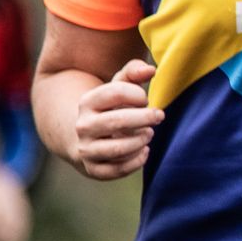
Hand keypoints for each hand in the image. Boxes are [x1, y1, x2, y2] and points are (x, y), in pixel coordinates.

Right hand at [73, 58, 160, 179]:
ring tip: (148, 134)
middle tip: (158, 116)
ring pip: (118, 149)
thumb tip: (151, 70)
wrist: (84, 137)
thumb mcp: (117, 87)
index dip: (137, 94)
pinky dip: (136, 161)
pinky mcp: (93, 169)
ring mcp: (86, 149)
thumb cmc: (110, 108)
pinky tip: (144, 151)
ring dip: (140, 141)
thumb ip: (133, 72)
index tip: (144, 99)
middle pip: (118, 121)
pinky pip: (117, 170)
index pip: (115, 92)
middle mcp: (83, 126)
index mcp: (87, 102)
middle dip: (145, 118)